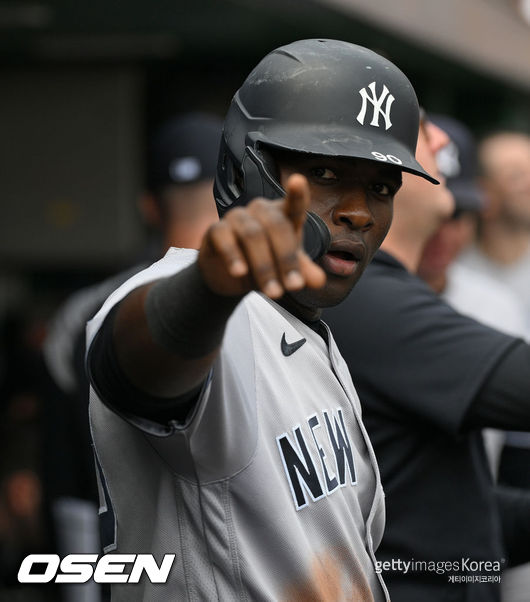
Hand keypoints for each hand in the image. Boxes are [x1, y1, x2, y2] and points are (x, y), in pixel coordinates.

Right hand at [198, 174, 325, 297]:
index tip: (298, 181)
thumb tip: (319, 281)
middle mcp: (260, 211)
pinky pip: (224, 238)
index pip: (293, 203)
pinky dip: (233, 256)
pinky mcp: (216, 230)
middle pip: (276, 226)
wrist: (230, 275)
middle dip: (286, 259)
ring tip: (273, 293)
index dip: (296, 193)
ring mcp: (237, 218)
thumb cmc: (265, 262)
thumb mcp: (287, 270)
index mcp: (282, 216)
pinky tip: (239, 273)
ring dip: (264, 267)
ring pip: (252, 235)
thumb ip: (303, 272)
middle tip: (293, 287)